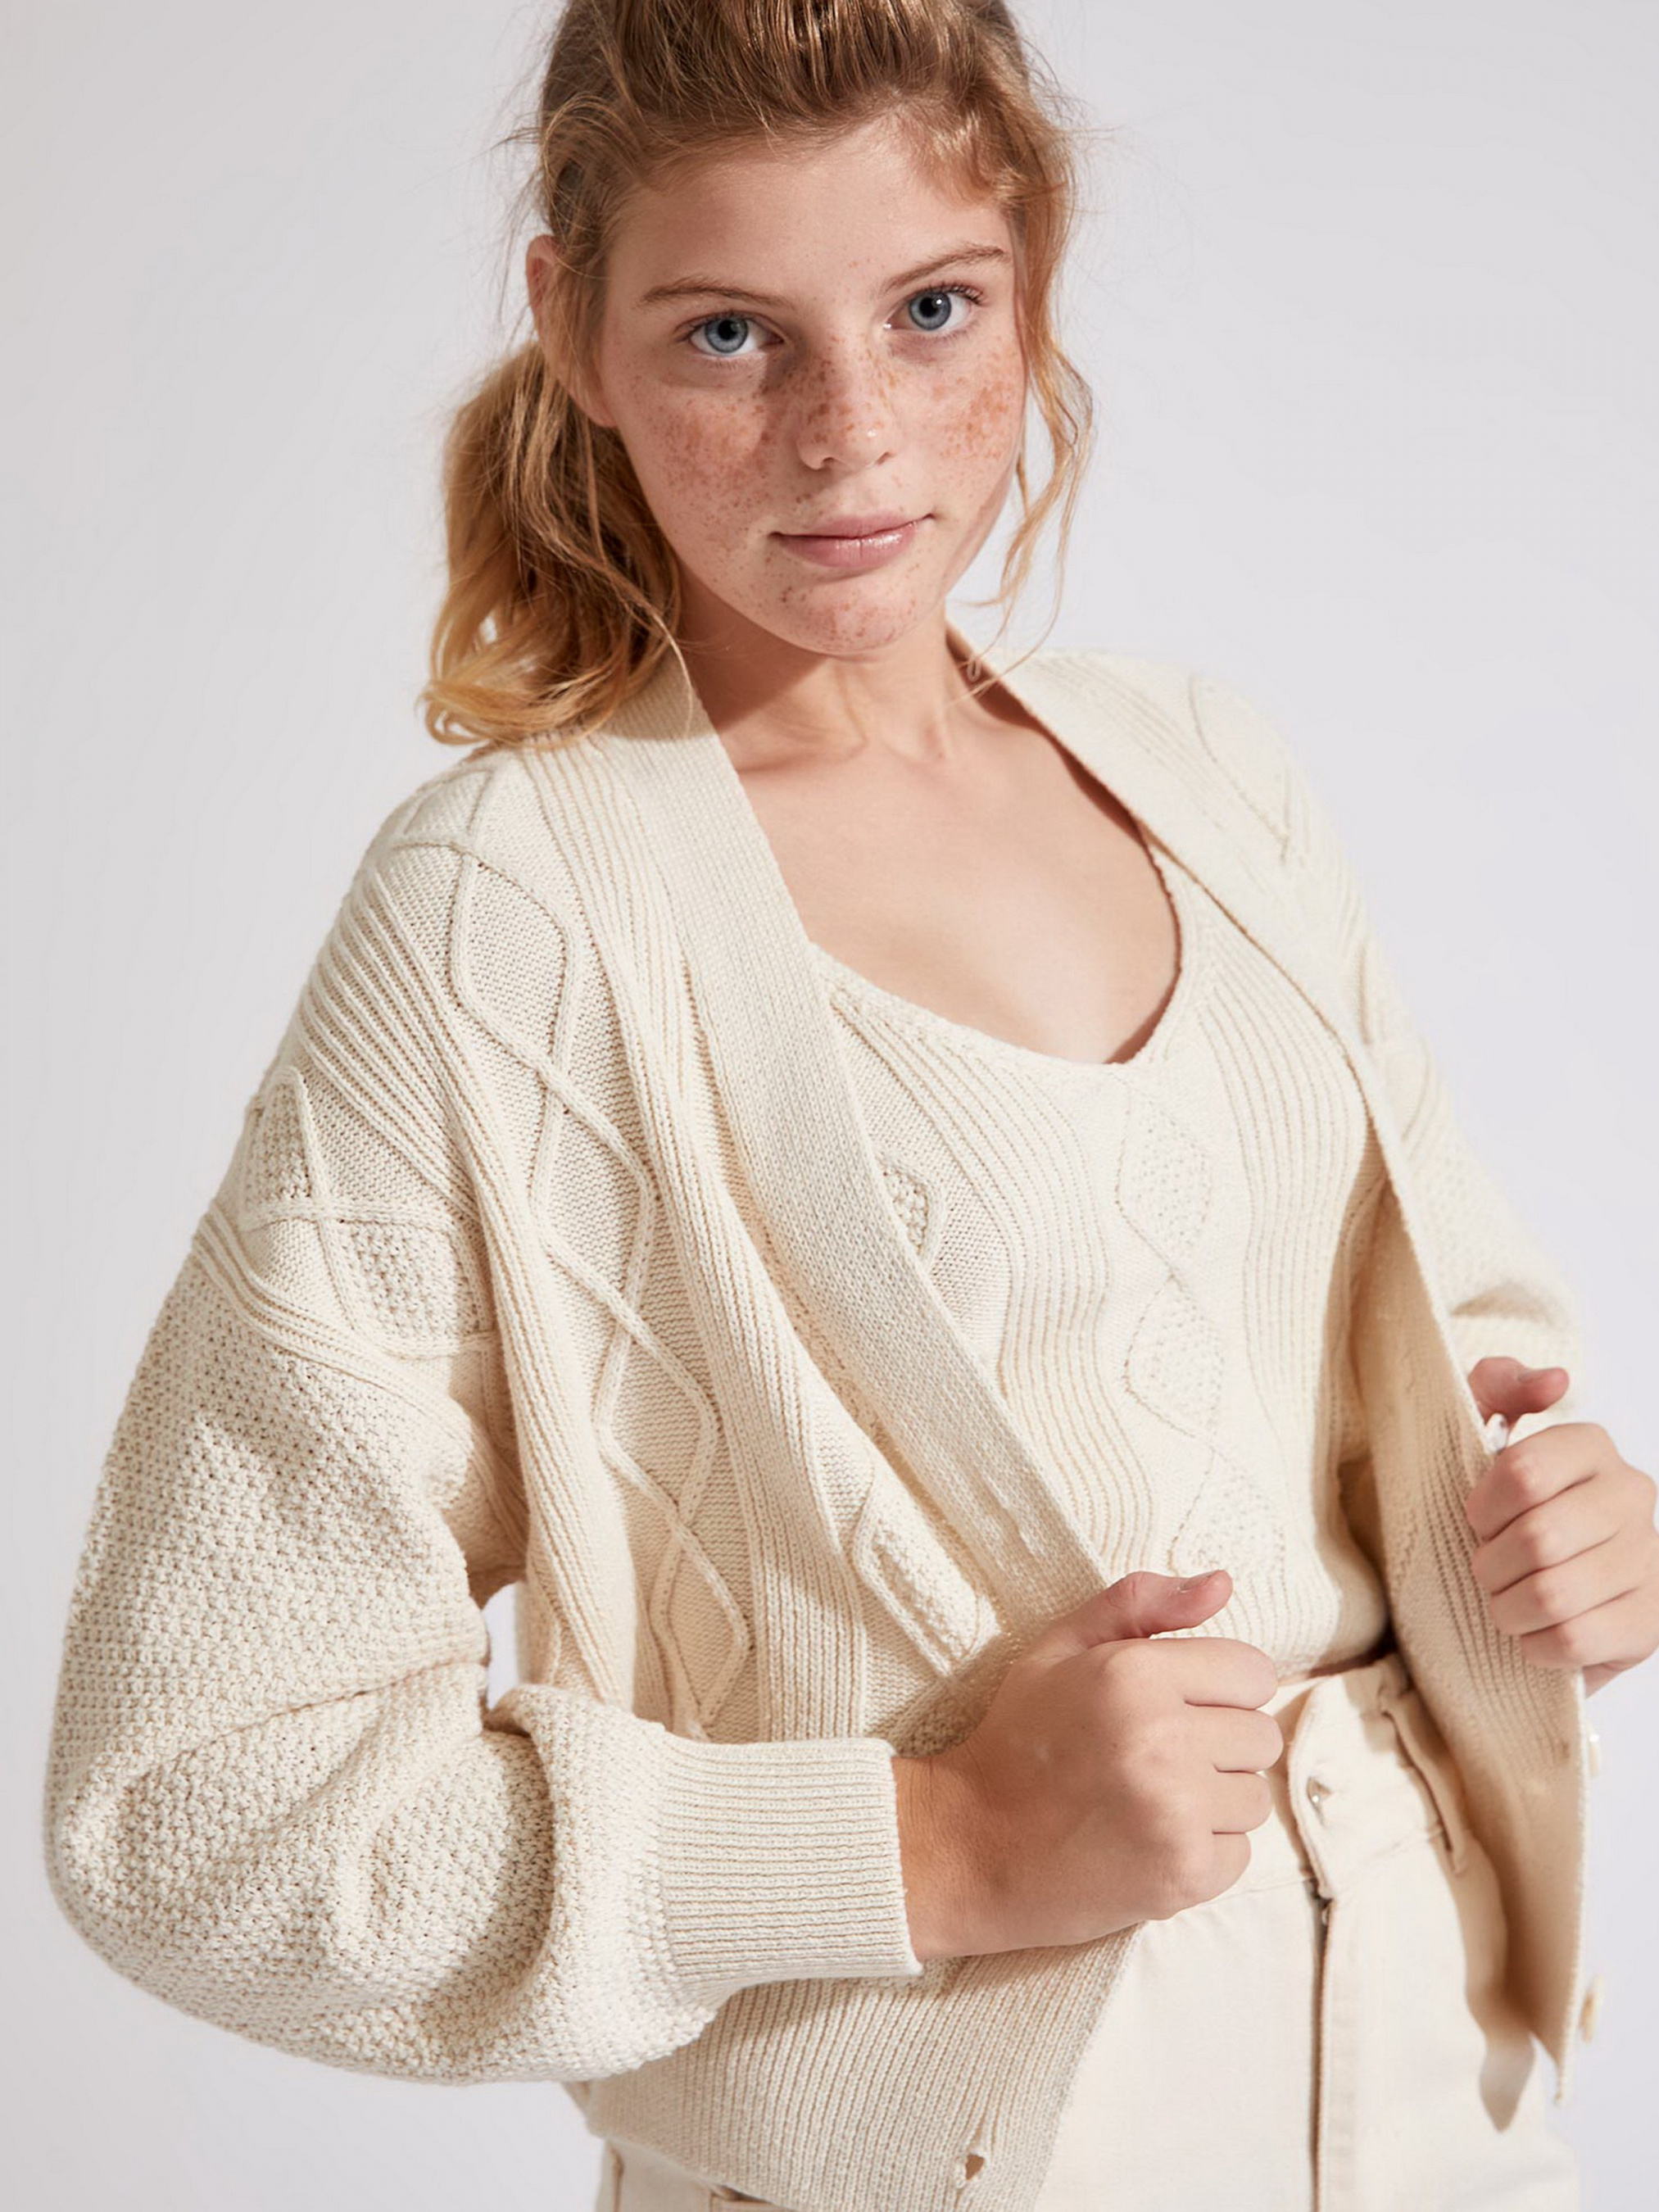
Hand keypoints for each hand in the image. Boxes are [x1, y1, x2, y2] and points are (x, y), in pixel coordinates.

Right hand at [891, 1568, 1284, 1960]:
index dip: (1220, 1687)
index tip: (1180, 1705)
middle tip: (1158, 1756)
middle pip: (1261, 1734)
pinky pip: (1241, 1852)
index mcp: (1134, 1674)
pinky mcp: (1184, 1873)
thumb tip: (1223, 1583)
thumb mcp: (1060, 1650)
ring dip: (1216, 1800)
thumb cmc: (1020, 1741)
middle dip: (1219, 1743)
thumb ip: (1140, 1604)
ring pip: (1255, 1797)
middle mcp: (1163, 1741)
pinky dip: (1205, 1850)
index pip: (1253, 1672)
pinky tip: (1151, 1840)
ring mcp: (1176, 1812)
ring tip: (1154, 1800)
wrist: (972, 1849)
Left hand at [1465, 1356, 1658, 1695]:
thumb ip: (1498, 1385)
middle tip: (1487, 1569)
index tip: (1477, 1520)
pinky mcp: (1647, 1624)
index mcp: (1591, 1446)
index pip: (1524, 1473)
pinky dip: (1535, 1645)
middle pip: (1539, 1539)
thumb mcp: (1478, 1427)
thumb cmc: (1494, 1504)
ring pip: (1554, 1595)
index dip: (1483, 1508)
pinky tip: (1534, 1632)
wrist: (1520, 1583)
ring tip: (1506, 1601)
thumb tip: (1556, 1379)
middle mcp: (1632, 1496)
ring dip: (1507, 1608)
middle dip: (1491, 1564)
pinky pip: (1573, 1641)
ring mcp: (1648, 1561)